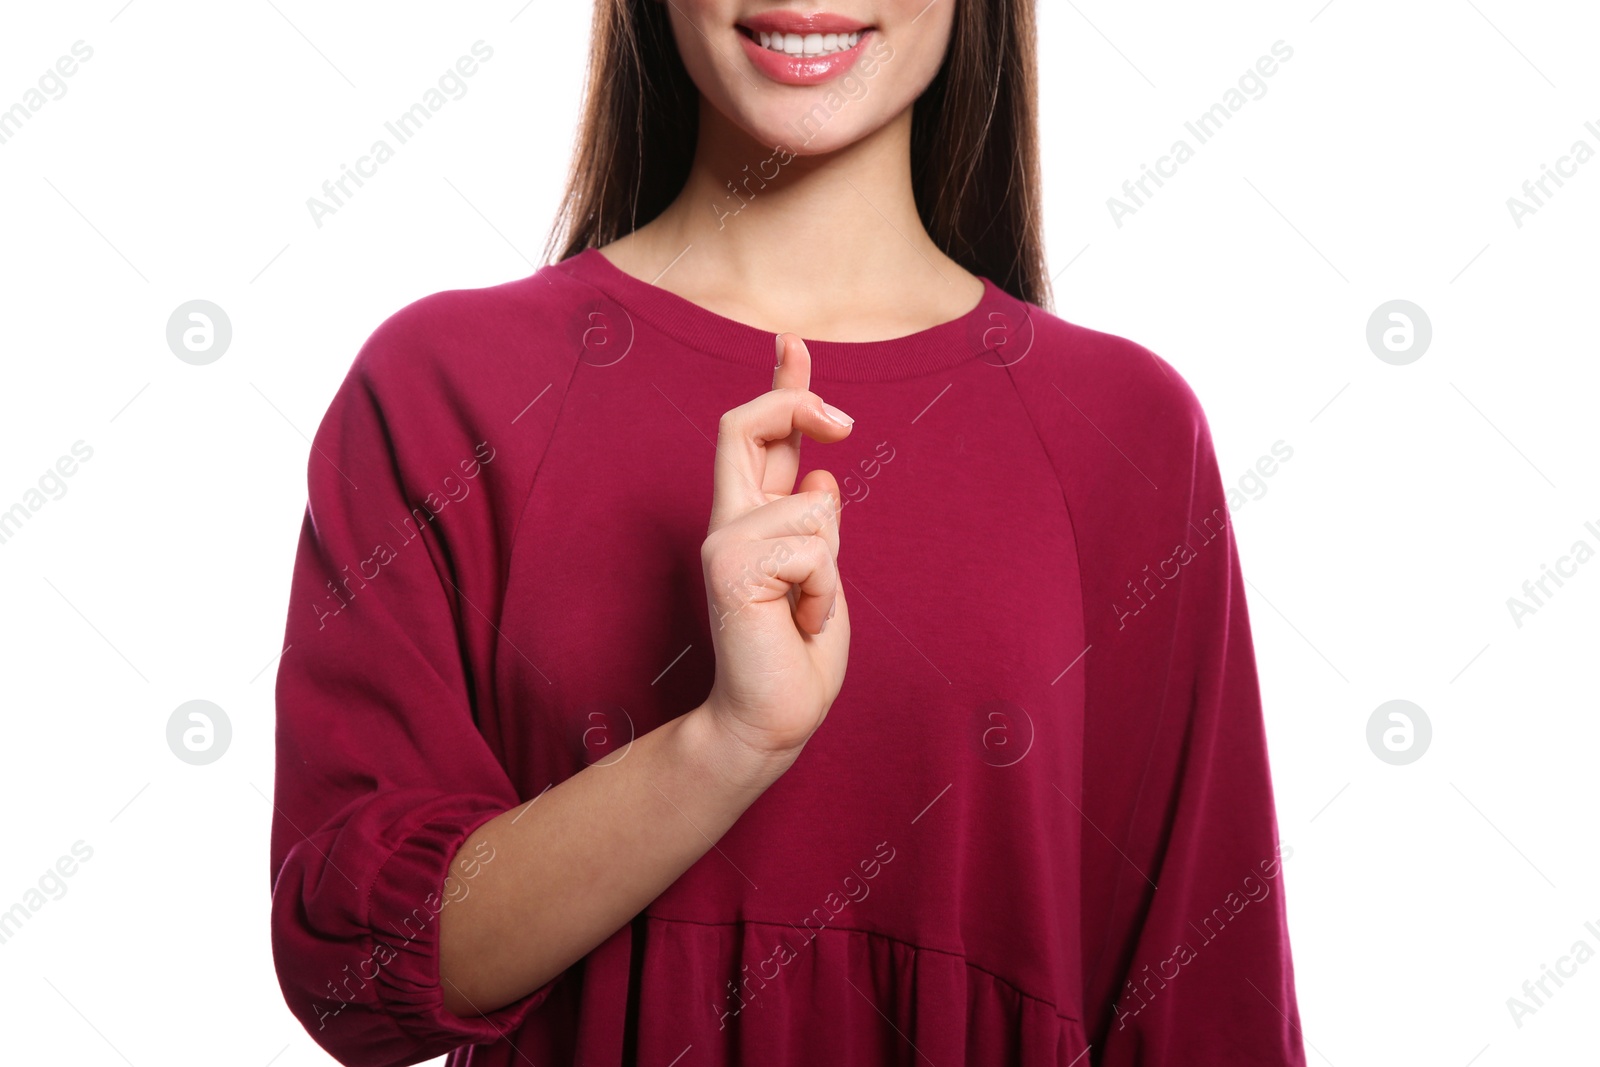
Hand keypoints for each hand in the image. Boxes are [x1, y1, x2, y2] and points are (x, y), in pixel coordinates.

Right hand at [698, 332, 851, 764]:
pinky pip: (813, 550)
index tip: (794, 342)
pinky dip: (824, 593)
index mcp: (749, 521)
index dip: (781, 386)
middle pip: (743, 425)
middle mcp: (727, 524)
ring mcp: (724, 544)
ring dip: (830, 568)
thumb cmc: (795, 656)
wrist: (772, 716)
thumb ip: (811, 526)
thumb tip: (821, 478)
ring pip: (809, 508)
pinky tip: (799, 625)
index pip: (758, 437)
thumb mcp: (819, 576)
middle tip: (844, 421)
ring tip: (807, 613)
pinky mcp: (732, 569)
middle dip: (794, 401)